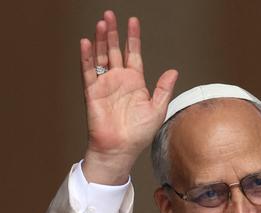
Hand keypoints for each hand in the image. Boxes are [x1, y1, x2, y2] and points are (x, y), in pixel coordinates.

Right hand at [79, 10, 177, 183]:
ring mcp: (105, 85)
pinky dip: (87, 57)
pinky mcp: (92, 92)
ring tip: (101, 23)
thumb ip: (164, 89)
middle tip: (110, 15)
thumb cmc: (138, 134)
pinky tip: (86, 43)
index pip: (133, 53)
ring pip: (101, 56)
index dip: (132, 37)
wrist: (120, 149)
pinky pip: (88, 71)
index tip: (132, 21)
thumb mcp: (157, 110)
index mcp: (135, 82)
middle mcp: (119, 80)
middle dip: (112, 32)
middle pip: (114, 50)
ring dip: (100, 40)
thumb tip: (173, 71)